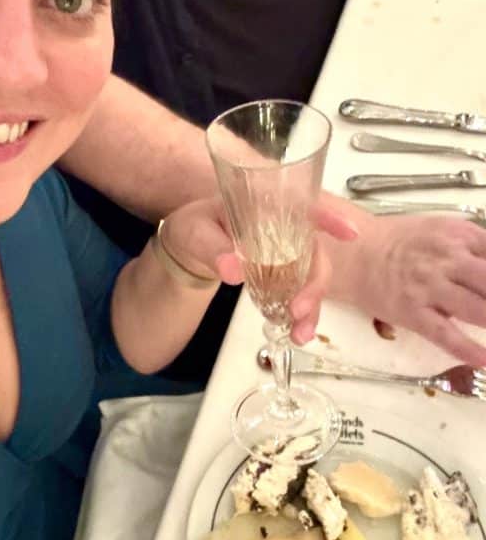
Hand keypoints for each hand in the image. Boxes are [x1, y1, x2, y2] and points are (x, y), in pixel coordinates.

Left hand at [160, 199, 357, 343]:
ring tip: (301, 334)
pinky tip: (296, 333)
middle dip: (315, 283)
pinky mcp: (283, 278)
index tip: (350, 232)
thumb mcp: (195, 231)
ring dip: (313, 306)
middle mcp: (285, 229)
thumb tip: (234, 270)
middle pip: (315, 252)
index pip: (305, 205)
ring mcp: (287, 255)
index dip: (330, 217)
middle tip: (298, 309)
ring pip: (312, 278)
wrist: (188, 249)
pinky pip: (299, 294)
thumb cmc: (194, 227)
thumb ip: (212, 247)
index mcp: (266, 207)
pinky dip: (301, 315)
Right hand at [331, 214, 485, 366]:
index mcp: (459, 235)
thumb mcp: (444, 230)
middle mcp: (446, 259)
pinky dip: (470, 351)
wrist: (354, 252)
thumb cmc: (402, 241)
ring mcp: (428, 287)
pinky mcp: (412, 312)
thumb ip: (478, 247)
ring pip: (479, 311)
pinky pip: (446, 335)